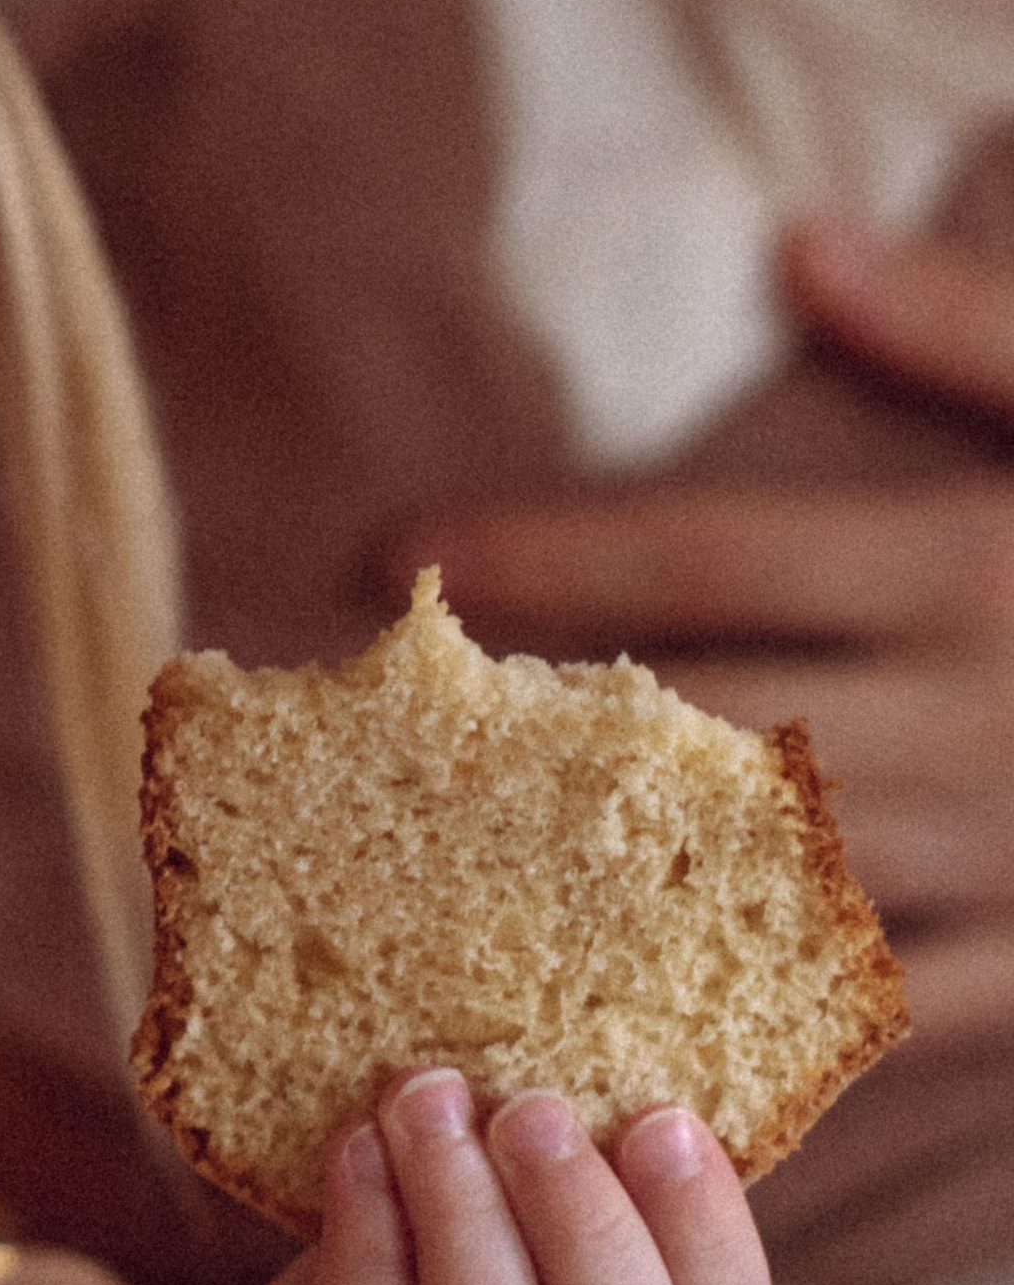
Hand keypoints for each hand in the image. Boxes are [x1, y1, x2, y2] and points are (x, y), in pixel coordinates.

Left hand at [409, 218, 1013, 1043]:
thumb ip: (962, 330)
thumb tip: (792, 246)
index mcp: (962, 568)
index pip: (699, 556)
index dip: (527, 555)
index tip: (377, 553)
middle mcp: (961, 719)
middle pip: (681, 729)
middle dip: (502, 738)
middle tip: (338, 744)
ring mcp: (1000, 856)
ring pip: (747, 885)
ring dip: (577, 889)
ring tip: (406, 888)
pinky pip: (867, 1013)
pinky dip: (739, 1026)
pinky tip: (600, 1038)